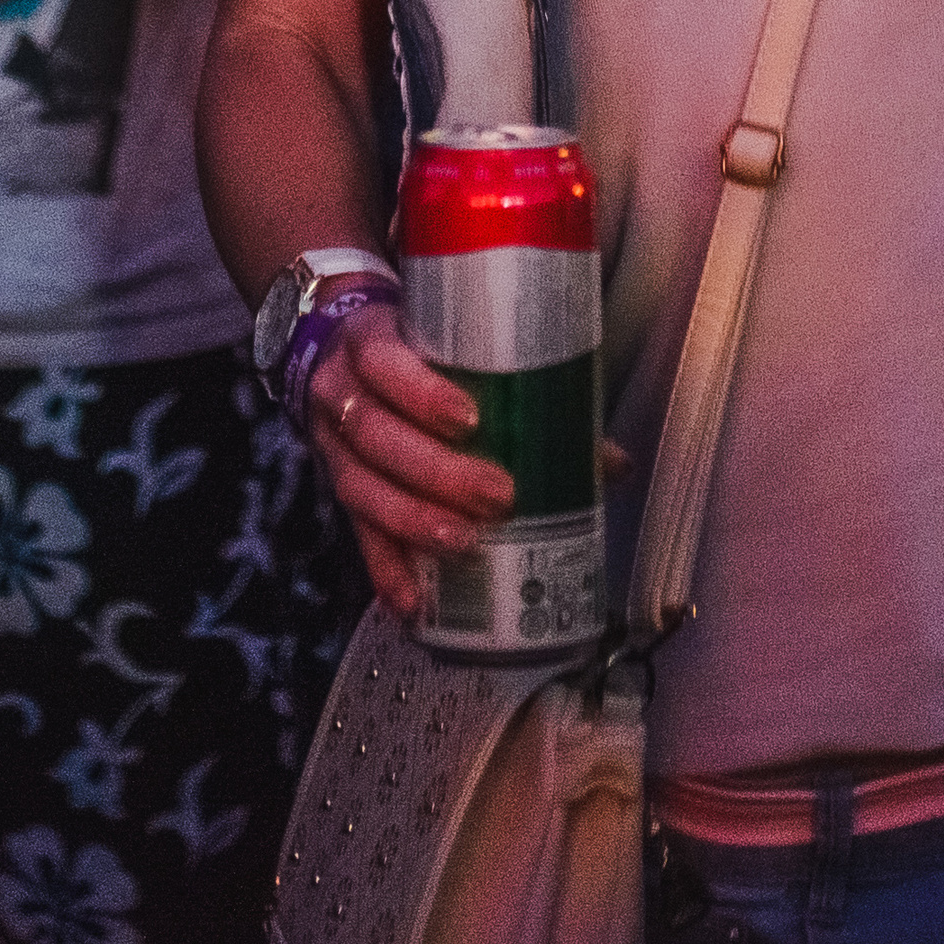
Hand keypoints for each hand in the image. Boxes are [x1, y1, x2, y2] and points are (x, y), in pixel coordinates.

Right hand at [303, 301, 516, 618]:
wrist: (343, 350)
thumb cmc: (417, 348)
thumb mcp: (452, 344)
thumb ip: (523, 385)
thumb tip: (612, 462)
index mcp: (370, 341)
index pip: (385, 363)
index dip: (421, 393)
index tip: (470, 420)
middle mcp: (339, 394)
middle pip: (376, 435)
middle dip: (435, 470)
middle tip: (496, 495)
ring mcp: (332, 446)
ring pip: (361, 488)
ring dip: (413, 522)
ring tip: (463, 544)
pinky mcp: (338, 488)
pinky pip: (358, 533)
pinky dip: (386, 569)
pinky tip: (413, 602)